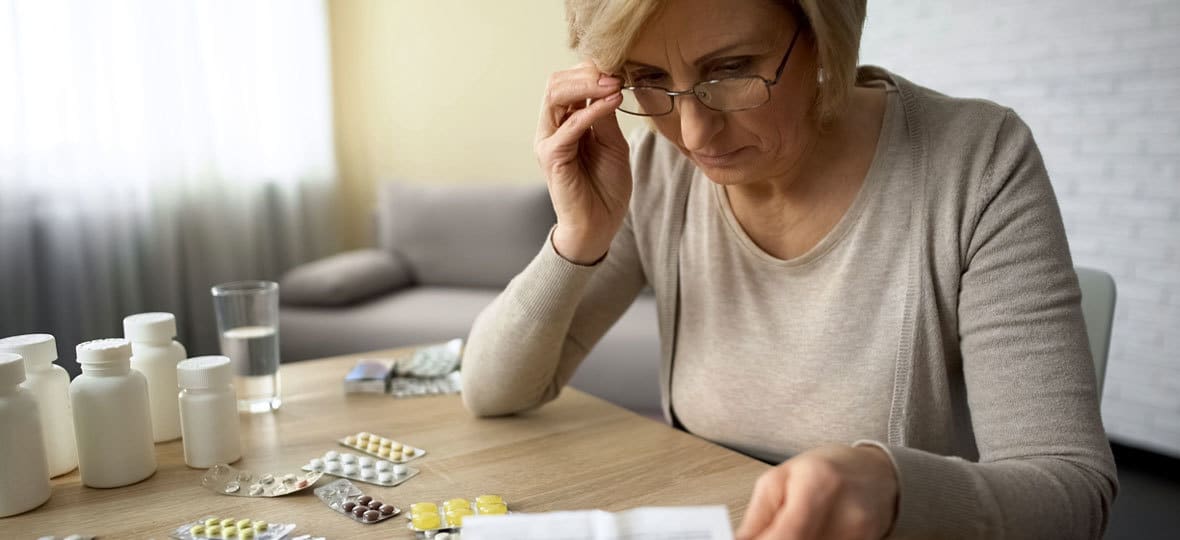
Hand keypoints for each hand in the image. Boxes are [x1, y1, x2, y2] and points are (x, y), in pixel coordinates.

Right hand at [535, 61, 631, 264]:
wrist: (599, 225)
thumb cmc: (606, 187)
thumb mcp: (613, 144)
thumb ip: (606, 116)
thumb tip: (609, 83)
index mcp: (565, 123)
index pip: (568, 82)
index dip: (592, 71)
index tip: (620, 69)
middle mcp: (551, 128)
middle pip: (556, 83)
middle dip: (587, 73)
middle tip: (616, 73)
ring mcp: (548, 141)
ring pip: (555, 95)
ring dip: (587, 85)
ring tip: (614, 84)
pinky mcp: (551, 156)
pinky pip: (570, 125)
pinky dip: (593, 110)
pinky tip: (613, 101)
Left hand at [735, 445, 898, 539]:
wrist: (872, 472)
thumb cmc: (823, 470)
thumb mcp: (777, 481)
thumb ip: (756, 520)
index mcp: (818, 485)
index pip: (785, 536)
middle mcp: (847, 513)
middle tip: (769, 534)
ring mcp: (861, 534)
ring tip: (791, 529)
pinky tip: (808, 534)